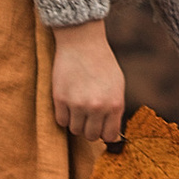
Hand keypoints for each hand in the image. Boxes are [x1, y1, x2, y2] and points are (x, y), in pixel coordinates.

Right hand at [49, 20, 126, 143]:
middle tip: (87, 115)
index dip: (104, 132)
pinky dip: (64, 115)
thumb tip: (111, 132)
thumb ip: (115, 109)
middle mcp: (97, 107)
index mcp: (115, 104)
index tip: (100, 125)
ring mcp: (78, 104)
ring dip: (76, 122)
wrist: (82, 42)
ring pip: (75, 130)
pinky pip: (61, 121)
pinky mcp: (61, 99)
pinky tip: (67, 102)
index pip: (109, 136)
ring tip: (77, 106)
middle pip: (91, 136)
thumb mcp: (117, 85)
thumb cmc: (101, 63)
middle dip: (89, 128)